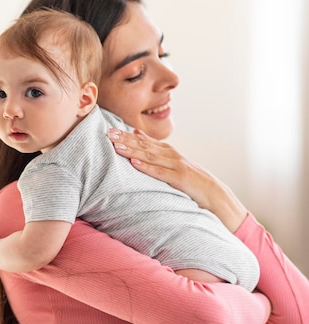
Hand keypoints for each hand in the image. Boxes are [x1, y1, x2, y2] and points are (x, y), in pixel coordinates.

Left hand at [107, 128, 247, 231]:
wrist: (215, 194)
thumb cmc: (190, 180)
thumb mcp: (171, 162)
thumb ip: (155, 149)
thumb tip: (136, 134)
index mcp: (168, 151)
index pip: (143, 141)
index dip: (126, 135)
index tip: (109, 130)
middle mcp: (171, 155)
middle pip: (144, 145)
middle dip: (125, 139)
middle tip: (108, 134)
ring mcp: (176, 166)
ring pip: (150, 156)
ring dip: (132, 150)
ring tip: (116, 146)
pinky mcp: (180, 179)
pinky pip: (160, 172)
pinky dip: (147, 167)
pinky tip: (134, 163)